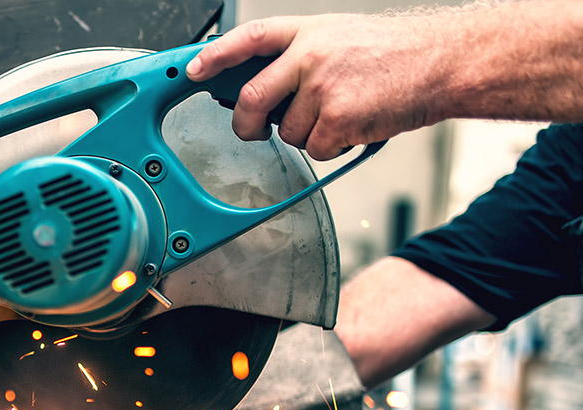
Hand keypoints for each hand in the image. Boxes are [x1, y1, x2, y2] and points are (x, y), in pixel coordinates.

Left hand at [186, 14, 447, 159]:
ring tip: (342, 113)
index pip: (248, 40)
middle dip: (246, 123)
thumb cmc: (394, 54)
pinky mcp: (338, 118)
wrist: (444, 61)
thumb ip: (298, 58)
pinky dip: (333, 147)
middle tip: (252, 130)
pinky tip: (355, 126)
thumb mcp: (338, 38)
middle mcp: (309, 56)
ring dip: (309, 134)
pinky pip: (316, 149)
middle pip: (251, 98)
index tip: (193, 70)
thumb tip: (261, 90)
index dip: (216, 56)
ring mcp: (322, 88)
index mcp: (307, 32)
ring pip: (288, 132)